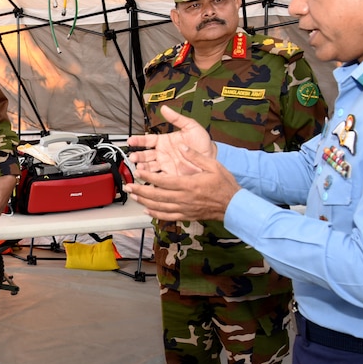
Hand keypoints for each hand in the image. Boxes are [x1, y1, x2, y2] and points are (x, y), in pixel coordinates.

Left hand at [124, 145, 239, 221]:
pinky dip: (155, 214)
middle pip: (156, 195)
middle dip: (140, 190)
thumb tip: (182, 146)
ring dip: (144, 201)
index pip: (163, 181)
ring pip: (159, 206)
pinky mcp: (186, 216)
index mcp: (188, 184)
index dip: (148, 177)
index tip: (138, 172)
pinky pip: (167, 216)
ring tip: (134, 196)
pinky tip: (148, 210)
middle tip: (128, 186)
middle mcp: (184, 198)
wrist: (234, 205)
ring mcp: (184, 208)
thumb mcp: (213, 165)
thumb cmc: (225, 185)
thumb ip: (195, 156)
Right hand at [127, 106, 215, 177]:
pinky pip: (158, 177)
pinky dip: (150, 178)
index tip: (131, 140)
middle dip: (137, 156)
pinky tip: (146, 176)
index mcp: (164, 142)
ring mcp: (164, 165)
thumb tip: (165, 108)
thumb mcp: (191, 126)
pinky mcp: (169, 175)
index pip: (147, 140)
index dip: (138, 140)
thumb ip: (176, 118)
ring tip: (139, 167)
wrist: (211, 157)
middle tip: (134, 157)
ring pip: (148, 167)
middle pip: (145, 155)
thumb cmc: (202, 143)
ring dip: (142, 167)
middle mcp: (162, 154)